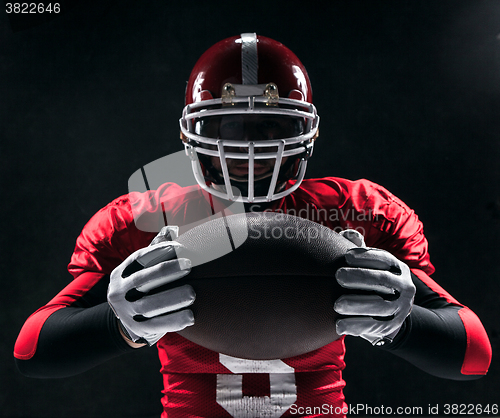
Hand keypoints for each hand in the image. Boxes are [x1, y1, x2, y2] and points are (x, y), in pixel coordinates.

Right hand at [107, 227, 194, 345]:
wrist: (127, 321)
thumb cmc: (142, 288)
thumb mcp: (142, 269)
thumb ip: (156, 250)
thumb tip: (173, 229)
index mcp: (121, 274)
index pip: (138, 258)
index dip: (158, 251)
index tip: (180, 246)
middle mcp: (119, 292)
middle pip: (142, 280)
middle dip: (165, 272)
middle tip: (189, 266)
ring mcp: (126, 312)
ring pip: (149, 306)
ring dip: (172, 299)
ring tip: (192, 293)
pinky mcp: (137, 330)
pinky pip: (156, 326)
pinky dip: (174, 321)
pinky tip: (190, 316)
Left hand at [335, 229, 415, 345]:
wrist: (390, 315)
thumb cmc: (373, 282)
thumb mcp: (370, 265)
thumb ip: (359, 249)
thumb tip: (348, 233)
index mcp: (397, 268)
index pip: (384, 259)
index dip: (366, 256)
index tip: (346, 256)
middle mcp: (404, 287)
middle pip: (382, 280)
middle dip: (360, 277)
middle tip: (338, 276)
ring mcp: (400, 308)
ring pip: (380, 306)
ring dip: (357, 304)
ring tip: (337, 304)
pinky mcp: (391, 327)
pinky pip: (374, 327)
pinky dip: (355, 326)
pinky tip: (338, 324)